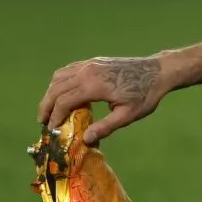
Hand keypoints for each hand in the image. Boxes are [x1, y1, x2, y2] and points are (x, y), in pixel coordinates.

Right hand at [38, 56, 169, 143]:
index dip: (55, 116)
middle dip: (46, 105)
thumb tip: (85, 140)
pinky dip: (60, 81)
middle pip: (56, 88)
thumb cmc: (145, 95)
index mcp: (94, 85)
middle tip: (43, 121)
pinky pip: (69, 69)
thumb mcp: (128, 115)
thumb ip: (105, 127)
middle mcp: (88, 72)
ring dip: (51, 92)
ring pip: (59, 76)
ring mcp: (90, 64)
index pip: (64, 101)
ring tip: (51, 109)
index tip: (52, 129)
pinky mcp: (94, 61)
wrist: (158, 72)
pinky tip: (63, 93)